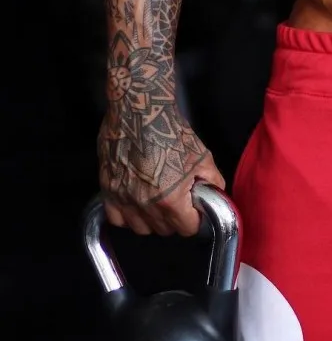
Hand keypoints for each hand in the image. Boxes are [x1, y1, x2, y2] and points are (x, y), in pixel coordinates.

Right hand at [98, 102, 225, 237]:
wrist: (139, 110)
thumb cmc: (169, 130)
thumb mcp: (202, 156)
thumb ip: (213, 182)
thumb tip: (215, 196)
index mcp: (171, 199)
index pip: (187, 229)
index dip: (195, 220)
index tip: (194, 211)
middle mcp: (145, 204)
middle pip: (165, 230)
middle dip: (175, 219)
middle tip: (178, 201)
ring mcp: (123, 198)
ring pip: (141, 228)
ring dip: (151, 220)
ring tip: (158, 201)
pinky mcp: (107, 188)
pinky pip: (116, 218)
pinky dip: (127, 215)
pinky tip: (136, 202)